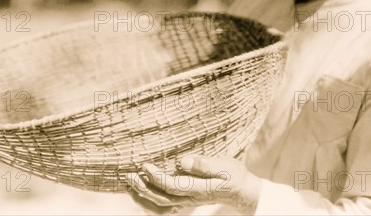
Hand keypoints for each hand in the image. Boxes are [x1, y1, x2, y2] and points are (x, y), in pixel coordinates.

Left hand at [125, 156, 261, 213]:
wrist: (241, 190)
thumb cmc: (233, 174)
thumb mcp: (225, 165)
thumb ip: (205, 164)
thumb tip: (182, 161)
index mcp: (199, 189)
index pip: (173, 186)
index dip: (157, 177)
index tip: (145, 165)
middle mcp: (190, 199)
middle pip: (161, 199)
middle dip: (143, 188)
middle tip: (129, 175)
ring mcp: (187, 203)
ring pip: (160, 207)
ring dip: (142, 197)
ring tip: (129, 185)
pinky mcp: (185, 202)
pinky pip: (164, 208)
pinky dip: (149, 203)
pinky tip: (140, 193)